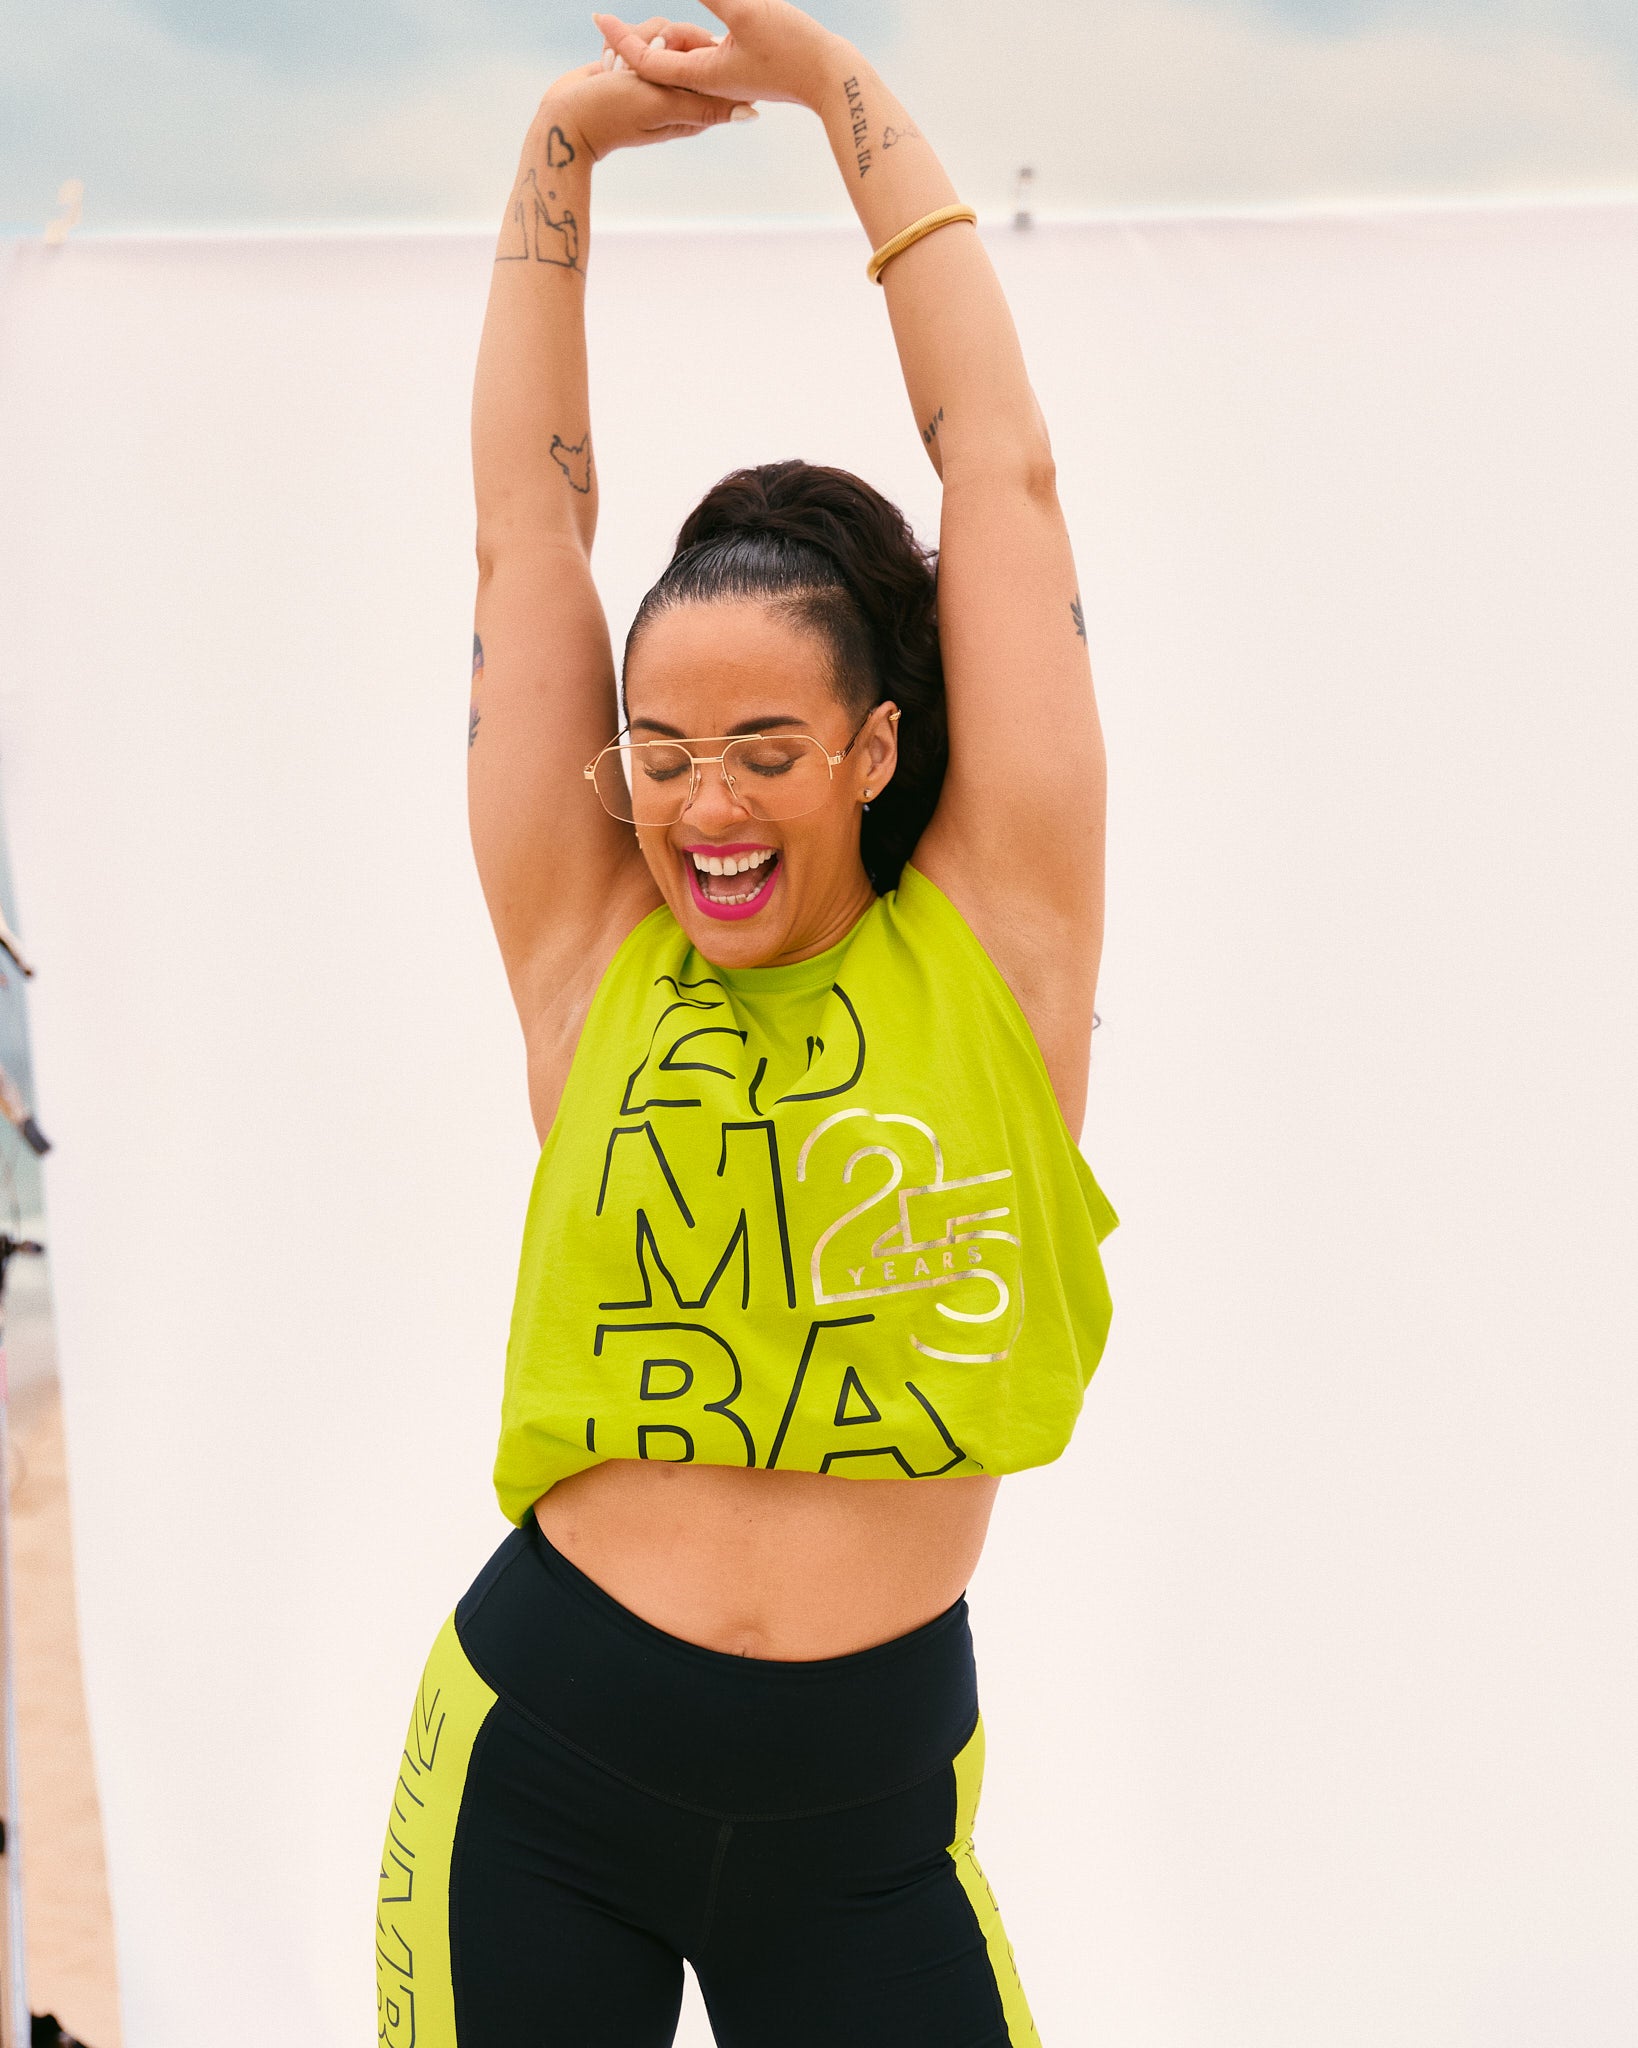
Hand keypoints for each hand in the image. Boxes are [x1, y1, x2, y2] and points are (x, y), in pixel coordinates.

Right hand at [545, 32, 748, 159]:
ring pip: (662, 34)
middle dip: (663, 39)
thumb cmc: (612, 115)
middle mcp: (679, 94)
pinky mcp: (635, 67)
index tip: (670, 49)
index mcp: (695, 110)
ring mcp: (657, 80)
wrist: (565, 118)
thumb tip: (753, 112)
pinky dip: (622, 42)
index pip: (715, 65)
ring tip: (614, 65)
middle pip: (690, 44)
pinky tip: (606, 60)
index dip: (699, 47)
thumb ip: (704, 107)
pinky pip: (639, 38)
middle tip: (634, 58)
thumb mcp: (661, 106)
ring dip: (636, 40)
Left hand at [592, 0, 841, 110]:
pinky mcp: (740, 71)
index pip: (648, 61)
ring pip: (682, 57)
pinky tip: (683, 31)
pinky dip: (688, 40)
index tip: (597, 18)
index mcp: (703, 77)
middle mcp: (709, 83)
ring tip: (638, 30)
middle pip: (660, 63)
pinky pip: (703, 55)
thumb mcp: (745, 11)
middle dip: (635, 43)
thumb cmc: (794, 48)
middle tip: (606, 24)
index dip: (620, 39)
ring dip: (663, 40)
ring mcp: (724, 79)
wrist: (833, 80)